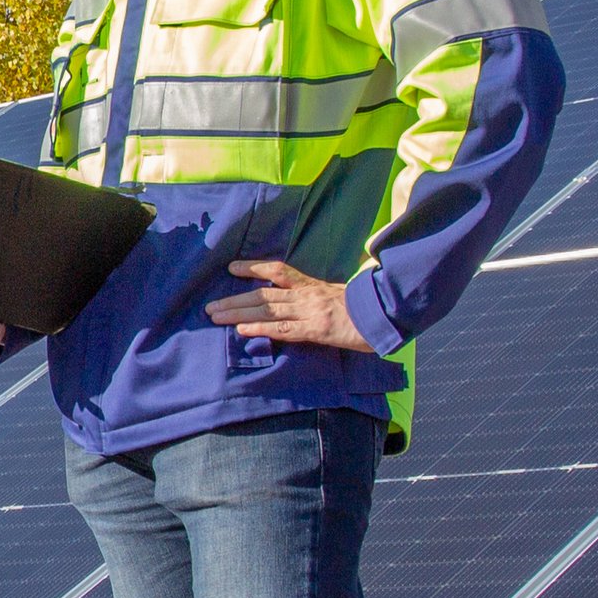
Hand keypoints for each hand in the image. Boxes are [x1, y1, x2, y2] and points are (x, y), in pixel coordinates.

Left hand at [206, 258, 372, 350]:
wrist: (387, 317)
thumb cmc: (367, 309)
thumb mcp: (342, 297)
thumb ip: (322, 296)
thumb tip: (306, 298)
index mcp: (313, 286)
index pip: (278, 271)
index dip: (253, 268)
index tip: (231, 267)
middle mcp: (307, 295)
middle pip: (263, 293)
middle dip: (234, 299)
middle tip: (209, 306)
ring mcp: (310, 312)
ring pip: (267, 309)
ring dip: (238, 312)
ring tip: (215, 316)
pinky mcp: (316, 329)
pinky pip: (283, 329)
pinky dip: (260, 328)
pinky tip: (241, 329)